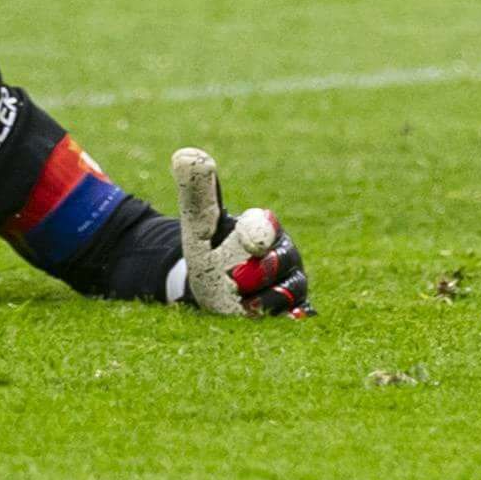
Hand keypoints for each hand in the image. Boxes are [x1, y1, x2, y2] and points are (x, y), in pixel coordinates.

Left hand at [171, 148, 309, 318]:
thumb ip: (196, 191)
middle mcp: (285, 252)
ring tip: (244, 308)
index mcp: (264, 225)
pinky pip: (297, 317)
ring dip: (267, 302)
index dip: (258, 232)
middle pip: (282, 262)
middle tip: (233, 279)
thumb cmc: (212, 247)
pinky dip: (287, 321)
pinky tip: (273, 325)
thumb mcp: (200, 222)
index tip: (250, 240)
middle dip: (260, 271)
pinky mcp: (292, 311)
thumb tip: (183, 153)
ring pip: (290, 292)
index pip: (265, 226)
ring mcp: (292, 282)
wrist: (218, 284)